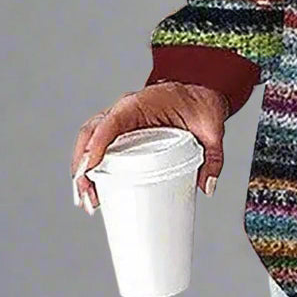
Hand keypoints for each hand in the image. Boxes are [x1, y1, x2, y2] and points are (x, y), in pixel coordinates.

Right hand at [71, 81, 230, 212]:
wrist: (201, 96)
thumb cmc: (201, 106)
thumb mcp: (212, 129)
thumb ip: (213, 157)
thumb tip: (207, 187)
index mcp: (141, 103)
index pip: (111, 122)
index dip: (97, 145)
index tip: (90, 169)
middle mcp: (124, 109)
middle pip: (91, 134)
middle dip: (83, 167)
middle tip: (88, 198)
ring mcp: (120, 120)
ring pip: (89, 141)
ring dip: (82, 171)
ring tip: (88, 201)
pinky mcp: (121, 131)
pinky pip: (99, 145)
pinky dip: (91, 167)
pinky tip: (93, 190)